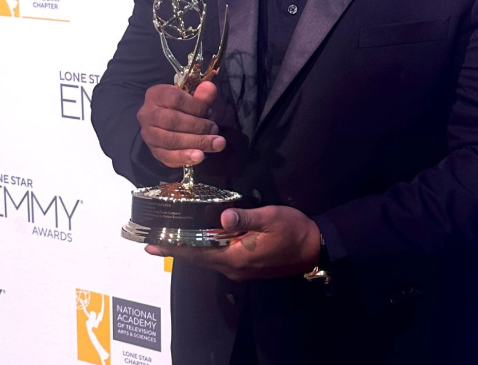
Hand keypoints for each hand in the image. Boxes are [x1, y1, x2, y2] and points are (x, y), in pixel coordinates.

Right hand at [138, 81, 224, 166]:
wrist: (175, 124)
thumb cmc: (187, 108)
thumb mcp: (196, 98)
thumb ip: (203, 94)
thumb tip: (210, 87)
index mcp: (156, 94)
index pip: (175, 99)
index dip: (196, 107)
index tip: (210, 112)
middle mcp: (147, 113)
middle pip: (172, 121)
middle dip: (198, 126)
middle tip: (215, 129)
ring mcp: (148, 134)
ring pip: (170, 140)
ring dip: (196, 142)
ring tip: (216, 143)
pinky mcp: (153, 151)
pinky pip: (167, 156)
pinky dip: (184, 157)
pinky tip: (200, 156)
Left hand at [146, 206, 321, 280]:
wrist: (315, 249)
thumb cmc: (294, 231)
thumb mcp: (271, 218)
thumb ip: (245, 218)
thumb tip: (222, 217)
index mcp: (235, 257)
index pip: (197, 252)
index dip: (174, 248)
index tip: (152, 245)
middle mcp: (233, 268)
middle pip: (198, 258)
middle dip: (177, 249)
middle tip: (154, 241)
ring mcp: (240, 270)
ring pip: (208, 259)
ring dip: (191, 250)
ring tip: (172, 240)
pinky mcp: (247, 268)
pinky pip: (219, 259)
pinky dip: (206, 250)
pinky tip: (202, 242)